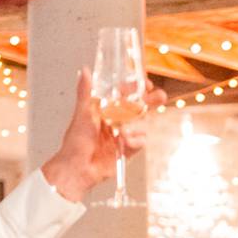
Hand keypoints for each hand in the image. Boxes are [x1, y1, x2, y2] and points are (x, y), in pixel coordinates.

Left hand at [40, 70, 165, 202]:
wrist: (79, 167)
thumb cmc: (76, 141)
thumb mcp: (82, 112)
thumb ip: (85, 91)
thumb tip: (84, 70)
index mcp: (106, 109)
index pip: (125, 94)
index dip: (136, 88)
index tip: (145, 84)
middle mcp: (117, 120)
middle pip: (140, 107)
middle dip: (151, 101)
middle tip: (160, 97)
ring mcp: (124, 135)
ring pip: (143, 124)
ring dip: (137, 127)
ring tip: (124, 133)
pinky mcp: (129, 149)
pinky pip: (141, 141)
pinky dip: (135, 141)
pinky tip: (125, 142)